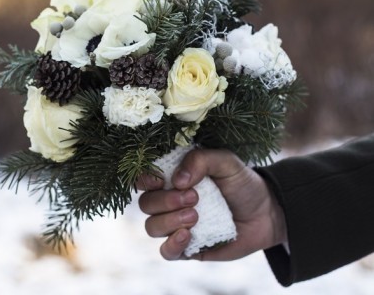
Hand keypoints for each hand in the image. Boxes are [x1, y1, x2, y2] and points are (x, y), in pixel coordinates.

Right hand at [137, 149, 286, 260]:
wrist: (267, 214)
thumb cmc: (243, 184)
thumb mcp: (226, 162)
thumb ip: (201, 160)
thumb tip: (177, 180)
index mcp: (173, 178)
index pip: (144, 179)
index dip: (145, 180)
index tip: (161, 180)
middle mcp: (169, 202)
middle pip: (145, 204)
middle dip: (165, 201)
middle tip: (194, 198)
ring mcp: (176, 226)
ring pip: (152, 227)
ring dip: (170, 221)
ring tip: (196, 216)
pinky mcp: (187, 248)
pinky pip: (166, 252)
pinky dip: (172, 244)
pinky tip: (188, 235)